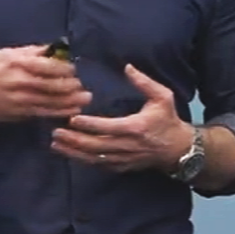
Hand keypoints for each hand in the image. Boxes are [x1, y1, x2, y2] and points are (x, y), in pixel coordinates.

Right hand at [0, 45, 91, 121]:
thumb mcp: (8, 53)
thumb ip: (33, 51)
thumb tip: (56, 47)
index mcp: (18, 63)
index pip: (49, 66)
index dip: (66, 69)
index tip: (76, 70)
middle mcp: (20, 81)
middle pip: (53, 85)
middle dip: (72, 87)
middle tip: (85, 87)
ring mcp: (21, 99)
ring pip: (52, 101)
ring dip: (71, 101)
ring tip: (85, 99)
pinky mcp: (20, 113)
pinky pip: (45, 113)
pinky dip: (60, 112)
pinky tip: (72, 110)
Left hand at [52, 64, 192, 171]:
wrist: (178, 149)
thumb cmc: (168, 120)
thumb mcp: (163, 97)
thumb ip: (144, 82)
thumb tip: (127, 67)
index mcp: (135, 127)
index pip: (107, 127)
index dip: (89, 125)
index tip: (72, 118)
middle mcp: (127, 146)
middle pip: (95, 145)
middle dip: (74, 140)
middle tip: (56, 132)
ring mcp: (123, 159)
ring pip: (94, 158)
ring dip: (74, 152)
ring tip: (56, 144)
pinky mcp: (121, 167)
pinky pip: (99, 165)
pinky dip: (83, 160)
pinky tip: (69, 153)